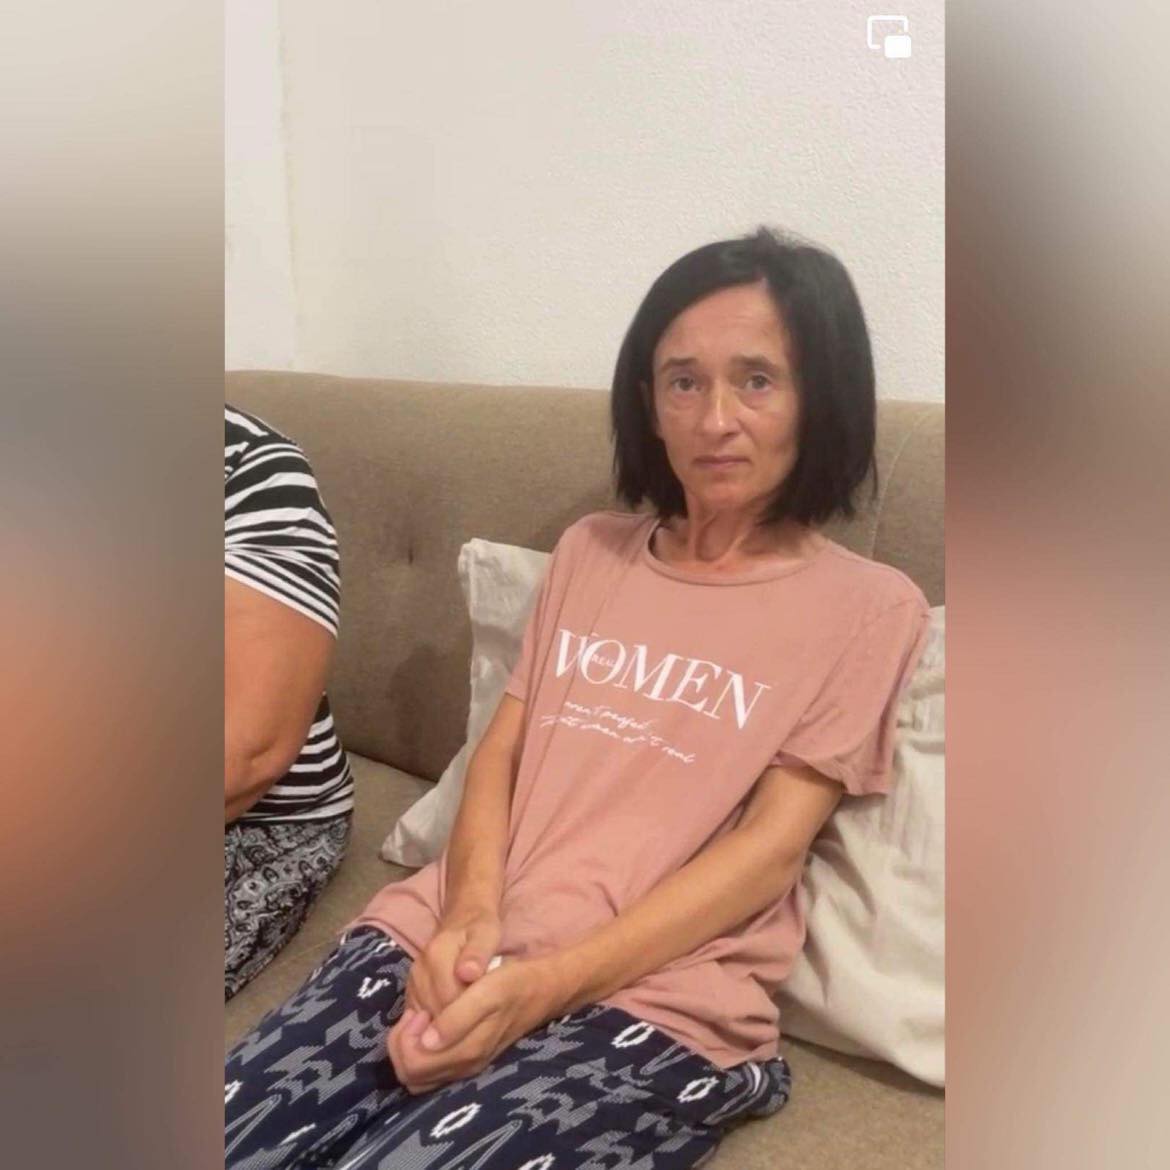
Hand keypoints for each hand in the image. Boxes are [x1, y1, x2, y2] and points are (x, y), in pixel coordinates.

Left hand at [387, 956, 564, 1094]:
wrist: (539, 990)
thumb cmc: (512, 984)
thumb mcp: (487, 990)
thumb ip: (457, 1018)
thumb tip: (426, 1042)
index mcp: (468, 1052)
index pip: (413, 1066)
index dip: (406, 1038)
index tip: (420, 1011)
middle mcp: (464, 1067)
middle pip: (411, 1075)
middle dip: (403, 1045)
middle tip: (417, 1014)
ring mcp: (465, 1065)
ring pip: (418, 1075)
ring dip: (409, 1048)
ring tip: (421, 1018)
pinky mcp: (467, 1058)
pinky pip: (430, 1068)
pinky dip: (420, 1049)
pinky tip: (430, 1023)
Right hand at [404, 909, 500, 1019]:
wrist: (462, 918)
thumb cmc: (479, 928)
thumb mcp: (487, 934)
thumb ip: (478, 953)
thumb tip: (468, 974)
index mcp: (436, 956)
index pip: (450, 1000)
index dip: (469, 1014)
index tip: (487, 1016)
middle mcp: (419, 971)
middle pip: (437, 1014)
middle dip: (459, 1024)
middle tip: (482, 1023)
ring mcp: (413, 983)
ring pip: (428, 1020)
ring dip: (448, 1028)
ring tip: (472, 1025)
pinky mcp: (411, 992)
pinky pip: (422, 1019)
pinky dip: (438, 1026)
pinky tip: (457, 1024)